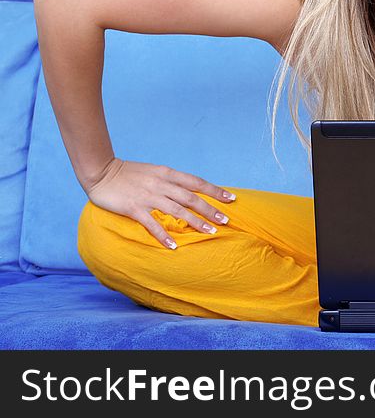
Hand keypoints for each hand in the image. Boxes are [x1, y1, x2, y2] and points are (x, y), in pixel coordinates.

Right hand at [83, 158, 235, 248]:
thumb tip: (191, 191)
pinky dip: (163, 235)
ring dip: (195, 222)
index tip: (231, 199)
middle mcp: (161, 184)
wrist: (101, 171)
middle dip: (210, 210)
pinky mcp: (133, 207)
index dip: (215, 190)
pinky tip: (173, 246)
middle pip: (191, 198)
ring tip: (210, 233)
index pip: (197, 182)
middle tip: (226, 221)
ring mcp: (148, 196)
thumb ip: (171, 181)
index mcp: (167, 173)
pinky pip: (151, 223)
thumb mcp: (155, 171)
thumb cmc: (129, 173)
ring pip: (177, 210)